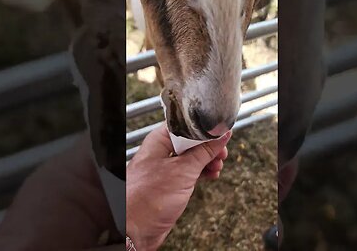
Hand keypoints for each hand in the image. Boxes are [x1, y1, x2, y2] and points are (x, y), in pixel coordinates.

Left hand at [126, 124, 231, 249]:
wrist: (134, 230)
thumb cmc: (147, 199)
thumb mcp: (183, 171)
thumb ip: (204, 152)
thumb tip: (221, 136)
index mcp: (159, 140)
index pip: (186, 125)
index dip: (205, 129)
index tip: (221, 134)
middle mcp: (161, 151)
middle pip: (191, 141)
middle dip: (209, 147)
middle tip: (222, 154)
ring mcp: (165, 168)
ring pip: (192, 157)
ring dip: (207, 160)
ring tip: (217, 166)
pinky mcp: (170, 183)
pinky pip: (190, 171)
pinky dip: (202, 172)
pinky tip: (211, 175)